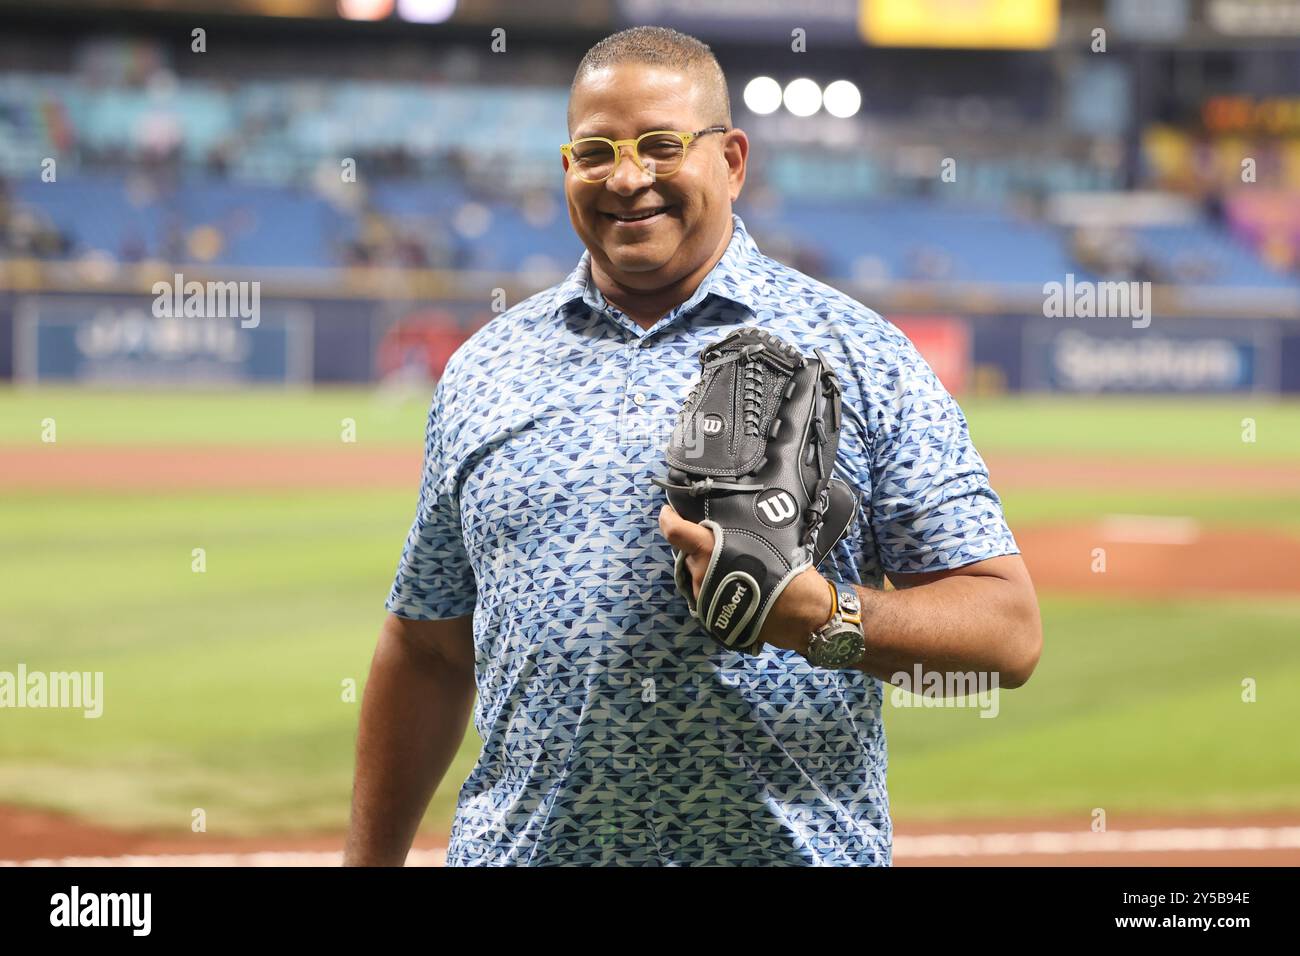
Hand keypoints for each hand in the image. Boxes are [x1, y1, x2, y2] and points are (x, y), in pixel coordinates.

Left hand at [658, 505, 832, 654]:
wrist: (799, 614)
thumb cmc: (786, 571)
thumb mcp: (765, 540)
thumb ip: (735, 536)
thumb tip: (723, 529)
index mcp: (710, 549)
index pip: (674, 531)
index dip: (668, 518)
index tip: (668, 512)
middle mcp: (700, 571)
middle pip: (689, 554)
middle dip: (700, 550)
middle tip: (723, 548)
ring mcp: (703, 595)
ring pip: (698, 575)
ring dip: (709, 571)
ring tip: (736, 571)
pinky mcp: (710, 615)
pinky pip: (707, 594)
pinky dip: (716, 589)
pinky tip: (736, 589)